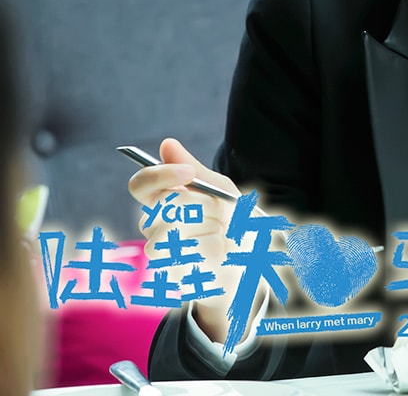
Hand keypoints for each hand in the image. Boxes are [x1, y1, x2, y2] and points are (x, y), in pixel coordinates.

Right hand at [127, 138, 248, 343]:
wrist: (253, 261)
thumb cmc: (235, 223)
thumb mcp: (221, 191)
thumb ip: (195, 171)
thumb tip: (167, 144)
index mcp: (164, 202)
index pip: (141, 185)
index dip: (159, 175)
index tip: (188, 172)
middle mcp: (155, 226)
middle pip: (162, 205)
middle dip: (199, 205)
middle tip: (220, 213)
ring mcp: (161, 252)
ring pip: (171, 230)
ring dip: (207, 227)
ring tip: (221, 234)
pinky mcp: (171, 274)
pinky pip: (187, 254)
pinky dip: (211, 248)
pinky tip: (219, 252)